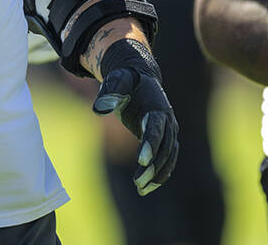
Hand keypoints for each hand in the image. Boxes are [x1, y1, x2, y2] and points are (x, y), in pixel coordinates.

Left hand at [92, 39, 178, 194]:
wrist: (140, 78)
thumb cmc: (126, 80)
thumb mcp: (117, 80)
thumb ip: (110, 93)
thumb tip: (98, 109)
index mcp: (157, 106)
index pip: (156, 128)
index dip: (150, 144)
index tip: (141, 160)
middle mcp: (167, 120)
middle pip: (165, 147)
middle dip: (153, 166)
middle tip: (138, 182)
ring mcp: (168, 130)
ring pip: (168, 156)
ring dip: (158, 174)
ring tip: (141, 190)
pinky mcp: (164, 138)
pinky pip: (167, 159)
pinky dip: (160, 173)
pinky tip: (148, 187)